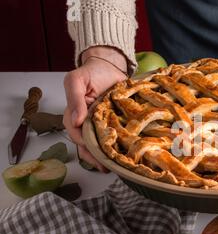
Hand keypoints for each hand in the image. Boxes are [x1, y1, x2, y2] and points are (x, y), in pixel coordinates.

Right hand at [63, 46, 127, 171]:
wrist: (109, 66)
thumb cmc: (91, 73)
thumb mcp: (76, 80)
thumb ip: (74, 99)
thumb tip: (75, 121)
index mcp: (74, 115)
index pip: (76, 134)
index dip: (84, 144)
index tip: (94, 152)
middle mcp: (87, 123)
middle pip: (88, 145)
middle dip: (96, 158)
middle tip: (106, 168)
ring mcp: (101, 124)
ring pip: (101, 145)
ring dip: (107, 156)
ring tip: (116, 167)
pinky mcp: (114, 123)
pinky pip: (115, 137)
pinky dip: (119, 146)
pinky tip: (126, 154)